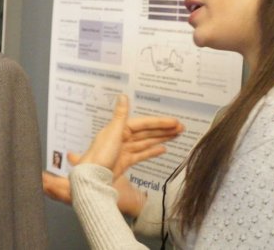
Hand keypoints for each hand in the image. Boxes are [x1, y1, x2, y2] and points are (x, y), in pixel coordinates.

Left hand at [42, 94, 182, 214]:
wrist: (92, 178)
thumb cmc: (100, 155)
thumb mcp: (112, 133)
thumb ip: (121, 115)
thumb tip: (122, 95)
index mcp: (119, 129)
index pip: (143, 123)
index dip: (159, 122)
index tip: (174, 122)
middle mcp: (122, 137)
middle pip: (146, 132)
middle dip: (163, 129)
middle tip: (181, 128)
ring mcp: (124, 150)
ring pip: (146, 142)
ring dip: (161, 138)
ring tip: (176, 135)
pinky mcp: (125, 162)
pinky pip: (141, 154)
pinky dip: (152, 151)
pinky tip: (163, 149)